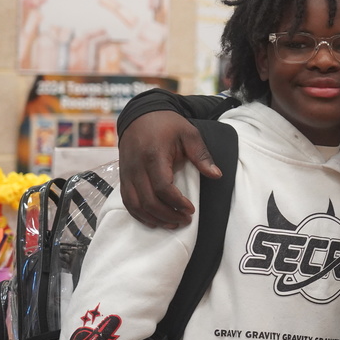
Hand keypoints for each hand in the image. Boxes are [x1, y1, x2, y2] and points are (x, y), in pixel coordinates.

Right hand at [118, 110, 222, 228]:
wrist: (140, 115)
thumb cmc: (167, 125)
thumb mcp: (189, 134)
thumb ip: (202, 155)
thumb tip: (216, 175)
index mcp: (154, 156)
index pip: (162, 188)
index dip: (177, 202)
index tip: (191, 210)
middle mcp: (137, 167)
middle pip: (148, 201)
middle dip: (168, 215)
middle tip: (184, 220)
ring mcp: (127, 173)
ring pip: (135, 205)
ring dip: (154, 219)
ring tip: (172, 224)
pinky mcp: (122, 177)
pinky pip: (127, 202)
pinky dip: (139, 214)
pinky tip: (153, 220)